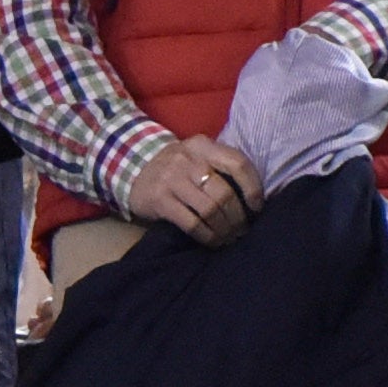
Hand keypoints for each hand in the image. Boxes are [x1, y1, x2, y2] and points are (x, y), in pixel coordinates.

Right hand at [120, 135, 261, 243]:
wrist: (130, 165)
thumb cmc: (175, 166)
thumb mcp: (196, 155)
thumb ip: (219, 166)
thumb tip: (251, 196)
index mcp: (203, 146)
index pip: (238, 163)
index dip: (253, 188)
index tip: (257, 207)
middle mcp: (188, 160)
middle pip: (224, 193)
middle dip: (237, 217)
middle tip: (241, 230)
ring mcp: (172, 179)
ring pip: (209, 210)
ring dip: (224, 229)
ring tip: (229, 237)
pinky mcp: (160, 200)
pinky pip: (191, 223)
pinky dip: (207, 235)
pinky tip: (212, 241)